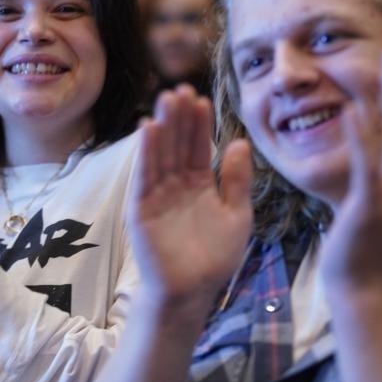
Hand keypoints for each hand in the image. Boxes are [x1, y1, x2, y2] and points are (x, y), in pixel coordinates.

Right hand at [131, 85, 252, 316]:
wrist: (191, 294)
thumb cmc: (215, 258)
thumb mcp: (237, 215)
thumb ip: (238, 180)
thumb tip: (241, 142)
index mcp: (200, 183)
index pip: (199, 147)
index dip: (200, 124)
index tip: (203, 99)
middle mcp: (176, 184)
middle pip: (178, 144)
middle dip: (180, 117)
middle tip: (182, 88)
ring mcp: (157, 194)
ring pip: (161, 153)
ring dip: (163, 126)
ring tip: (166, 98)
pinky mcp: (141, 208)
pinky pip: (144, 175)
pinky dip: (146, 152)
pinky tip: (149, 128)